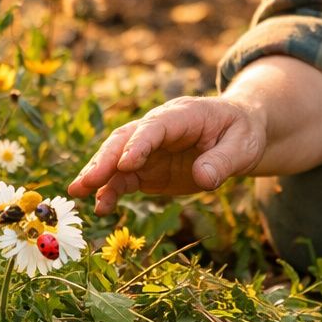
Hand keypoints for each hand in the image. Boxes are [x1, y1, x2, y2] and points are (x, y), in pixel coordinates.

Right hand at [67, 96, 267, 214]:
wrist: (239, 133)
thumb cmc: (242, 132)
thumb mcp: (242, 145)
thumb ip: (223, 161)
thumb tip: (203, 178)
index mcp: (183, 115)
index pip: (156, 127)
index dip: (140, 144)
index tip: (126, 164)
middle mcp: (159, 128)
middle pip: (126, 139)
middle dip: (106, 160)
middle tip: (86, 181)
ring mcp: (150, 149)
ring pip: (117, 158)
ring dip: (98, 175)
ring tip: (78, 193)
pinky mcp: (148, 168)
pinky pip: (125, 179)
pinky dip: (111, 191)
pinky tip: (101, 207)